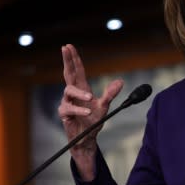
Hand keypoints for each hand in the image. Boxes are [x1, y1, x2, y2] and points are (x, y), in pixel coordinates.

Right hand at [58, 44, 123, 168]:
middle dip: (67, 60)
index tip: (69, 46)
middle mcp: (73, 94)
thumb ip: (110, 94)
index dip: (73, 58)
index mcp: (82, 89)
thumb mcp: (105, 106)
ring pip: (69, 90)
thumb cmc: (93, 121)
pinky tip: (88, 112)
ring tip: (90, 98)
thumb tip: (120, 81)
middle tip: (65, 48)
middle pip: (68, 73)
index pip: (77, 70)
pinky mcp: (64, 114)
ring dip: (80, 93)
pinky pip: (69, 108)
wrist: (87, 138)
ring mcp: (67, 102)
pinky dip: (79, 110)